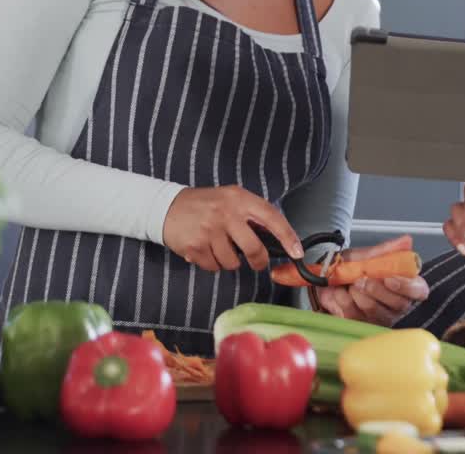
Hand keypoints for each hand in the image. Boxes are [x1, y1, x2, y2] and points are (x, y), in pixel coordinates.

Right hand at [162, 186, 302, 271]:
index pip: (271, 218)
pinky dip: (212, 263)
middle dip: (258, 261)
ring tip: (218, 246)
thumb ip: (251, 214)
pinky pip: (214, 266)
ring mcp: (210, 230)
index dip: (288, 237)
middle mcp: (226, 213)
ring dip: (229, 260)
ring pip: (233, 262)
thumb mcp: (230, 198)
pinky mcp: (195, 246)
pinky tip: (205, 249)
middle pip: (254, 248)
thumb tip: (276, 238)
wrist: (167, 207)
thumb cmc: (204, 204)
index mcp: (239, 198)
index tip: (297, 252)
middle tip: (256, 262)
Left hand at [314, 235, 428, 324]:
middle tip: (361, 279)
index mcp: (405, 284)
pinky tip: (341, 292)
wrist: (329, 275)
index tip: (388, 279)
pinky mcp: (361, 324)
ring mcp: (380, 317)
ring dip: (359, 294)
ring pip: (376, 311)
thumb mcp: (369, 254)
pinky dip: (343, 300)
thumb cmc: (354, 266)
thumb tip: (406, 240)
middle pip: (398, 304)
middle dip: (377, 290)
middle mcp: (397, 304)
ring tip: (350, 283)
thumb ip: (387, 250)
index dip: (406, 287)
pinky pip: (355, 316)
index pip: (419, 291)